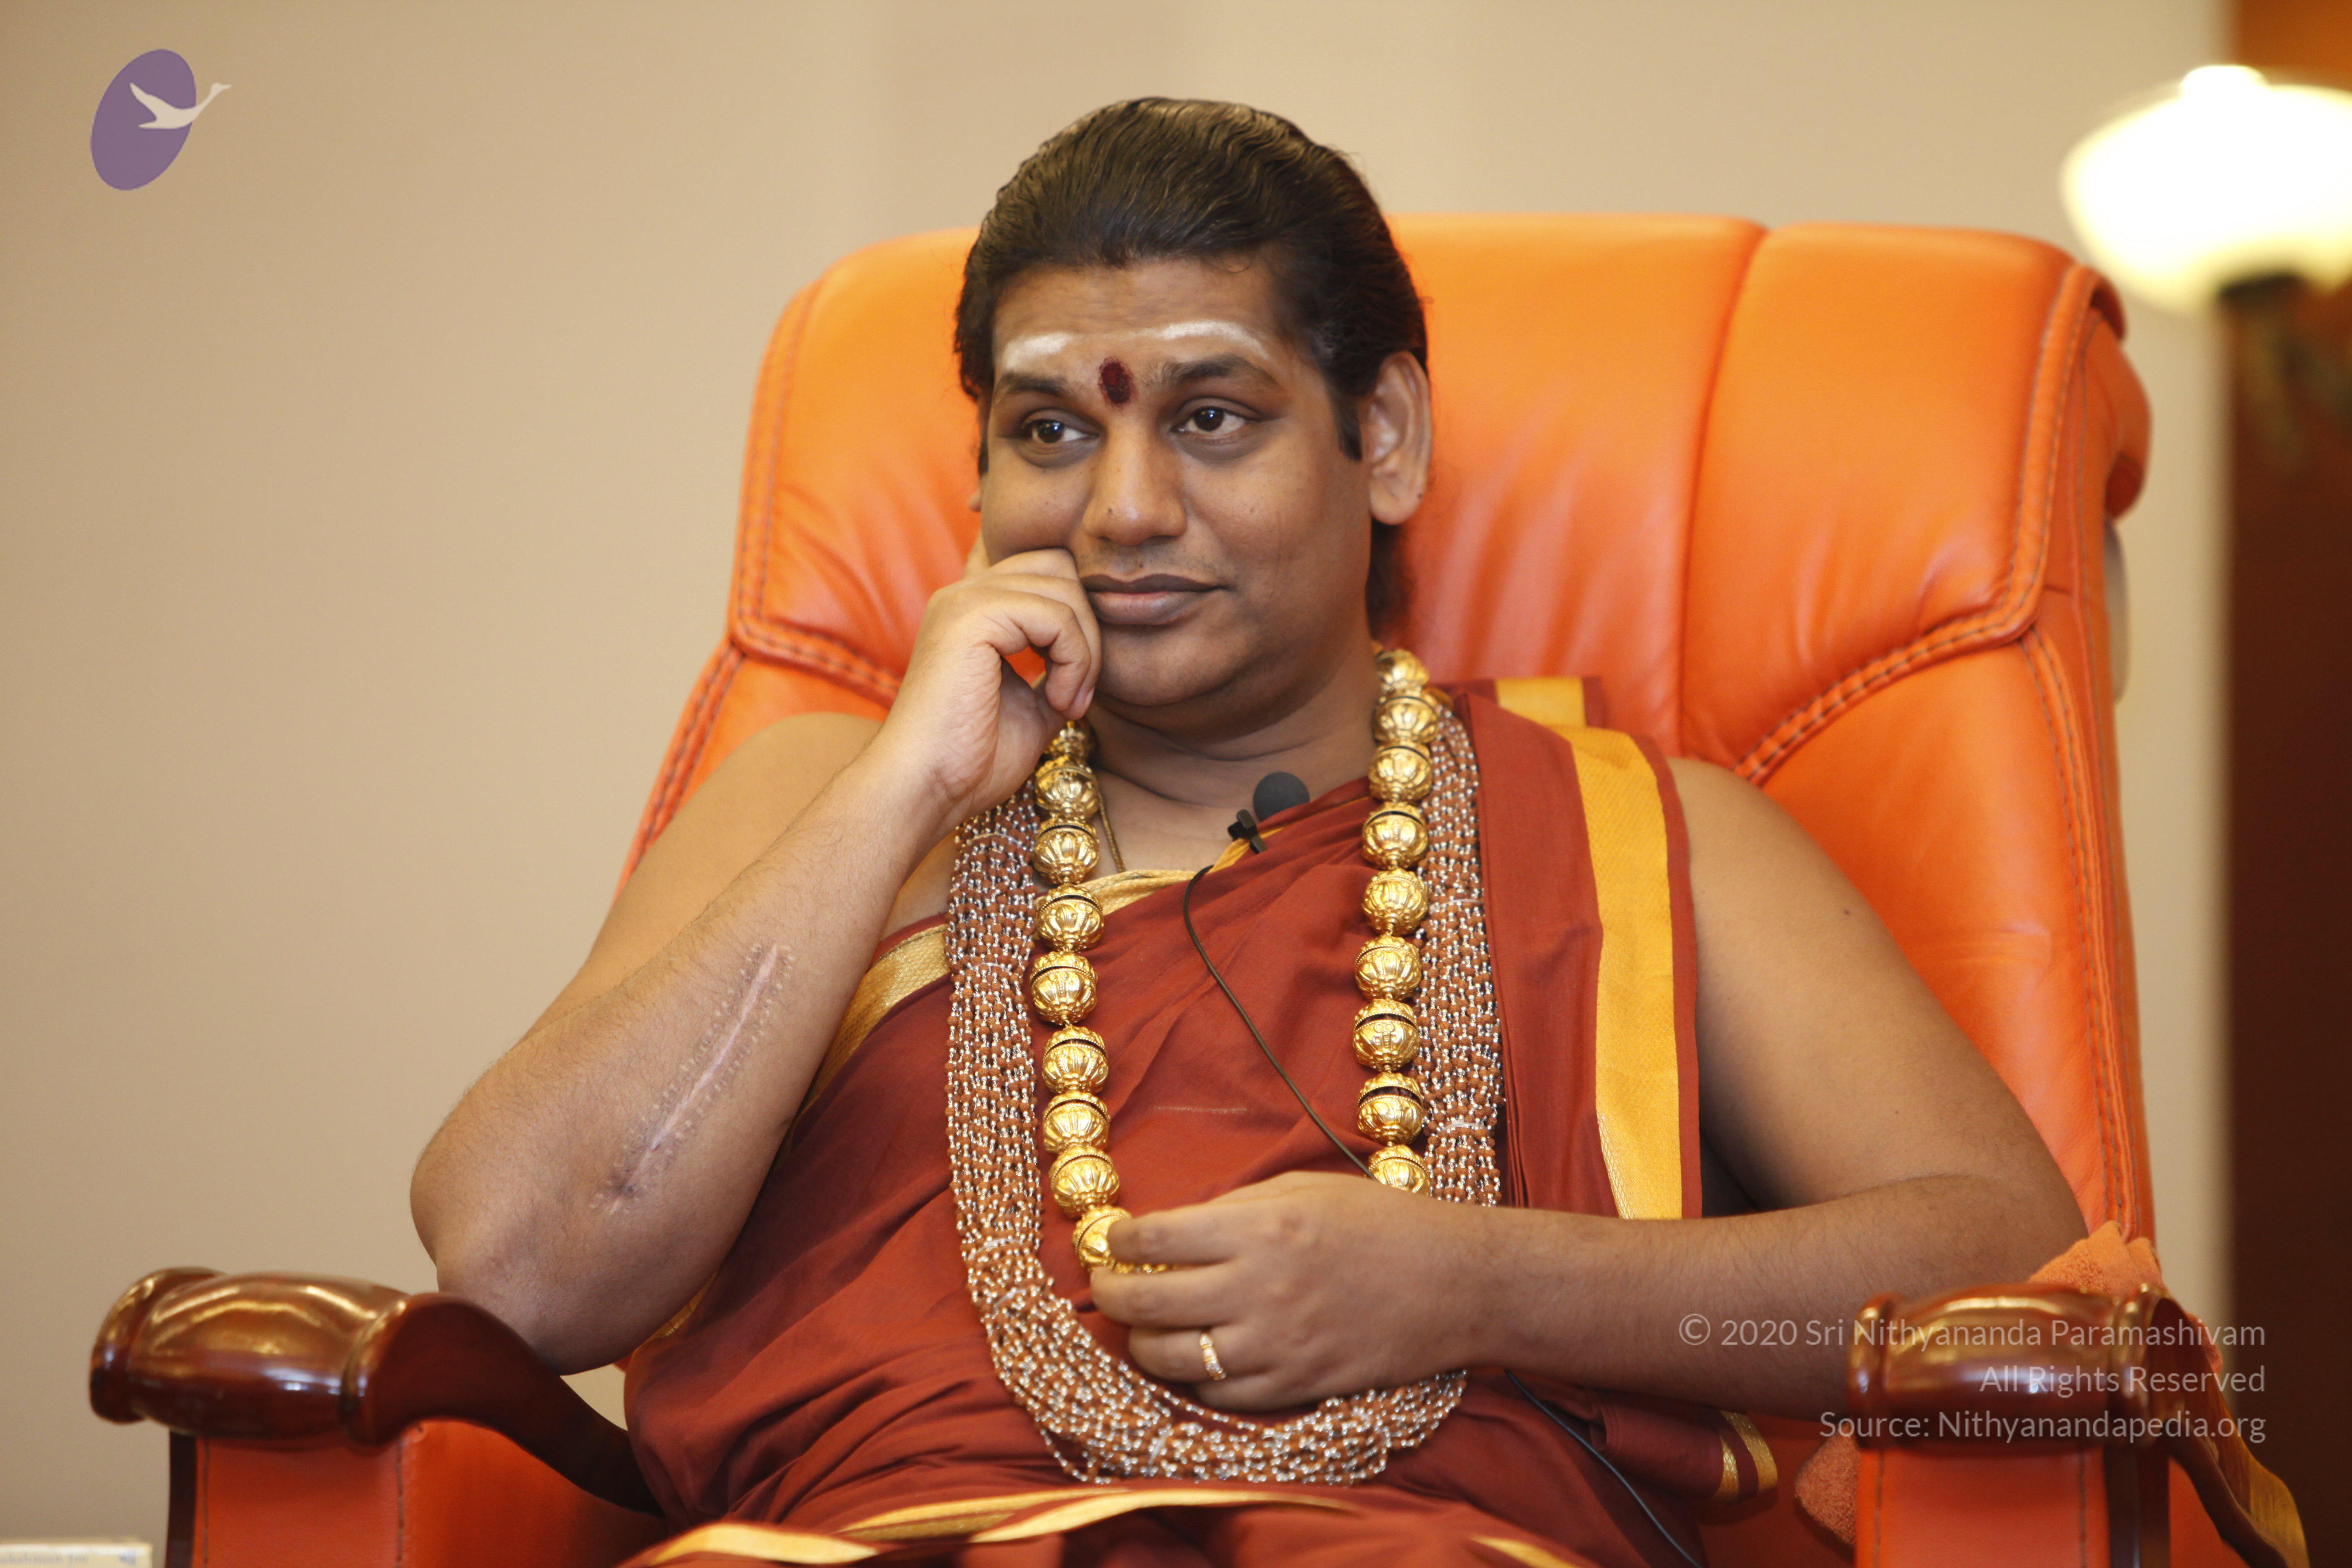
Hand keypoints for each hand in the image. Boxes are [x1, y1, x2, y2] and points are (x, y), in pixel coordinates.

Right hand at [864, 541, 1100, 829]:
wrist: (925, 789)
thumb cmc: (971, 761)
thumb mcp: (1032, 708)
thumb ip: (1059, 671)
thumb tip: (1097, 658)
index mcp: (974, 610)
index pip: (1048, 572)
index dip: (1078, 622)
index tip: (1075, 687)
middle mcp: (965, 593)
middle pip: (1061, 566)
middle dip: (1088, 626)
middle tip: (1079, 690)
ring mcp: (965, 599)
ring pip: (1064, 588)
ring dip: (1084, 651)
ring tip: (1066, 702)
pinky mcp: (972, 617)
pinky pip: (1055, 616)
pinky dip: (1074, 661)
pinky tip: (1057, 702)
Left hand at [1090, 1171, 1482, 1410]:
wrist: (1455, 1282)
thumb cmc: (1382, 1223)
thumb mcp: (1303, 1188)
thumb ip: (1235, 1208)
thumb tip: (1172, 1230)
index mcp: (1261, 1227)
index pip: (1154, 1239)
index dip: (1119, 1241)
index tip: (1113, 1242)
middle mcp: (1259, 1288)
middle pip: (1146, 1304)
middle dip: (1110, 1296)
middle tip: (1106, 1288)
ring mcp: (1276, 1345)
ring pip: (1170, 1360)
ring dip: (1143, 1344)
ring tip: (1145, 1328)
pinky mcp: (1296, 1386)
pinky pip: (1217, 1396)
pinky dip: (1194, 1379)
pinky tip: (1195, 1358)